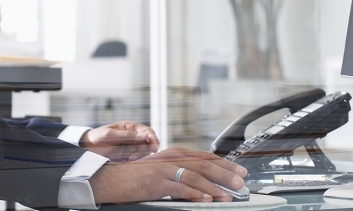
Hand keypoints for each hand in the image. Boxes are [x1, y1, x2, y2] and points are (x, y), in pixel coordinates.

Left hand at [81, 121, 159, 160]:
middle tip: (133, 157)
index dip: (153, 138)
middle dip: (143, 151)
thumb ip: (126, 135)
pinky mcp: (127, 155)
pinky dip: (133, 161)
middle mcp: (132, 136)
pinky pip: (136, 158)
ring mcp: (130, 146)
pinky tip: (125, 162)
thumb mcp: (109, 134)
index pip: (147, 131)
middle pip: (147, 143)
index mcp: (130, 127)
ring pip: (142, 152)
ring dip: (138, 156)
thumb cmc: (97, 137)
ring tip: (127, 160)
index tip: (154, 147)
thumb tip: (144, 136)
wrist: (87, 147)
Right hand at [87, 147, 247, 203]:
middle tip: (240, 182)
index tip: (240, 171)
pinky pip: (180, 187)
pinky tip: (206, 198)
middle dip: (226, 174)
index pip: (206, 157)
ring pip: (196, 176)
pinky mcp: (156, 182)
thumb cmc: (136, 178)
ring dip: (215, 186)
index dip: (225, 164)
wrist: (112, 179)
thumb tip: (204, 183)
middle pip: (205, 164)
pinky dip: (195, 193)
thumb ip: (181, 172)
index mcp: (175, 153)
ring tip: (228, 195)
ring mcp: (164, 169)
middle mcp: (171, 158)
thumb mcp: (162, 170)